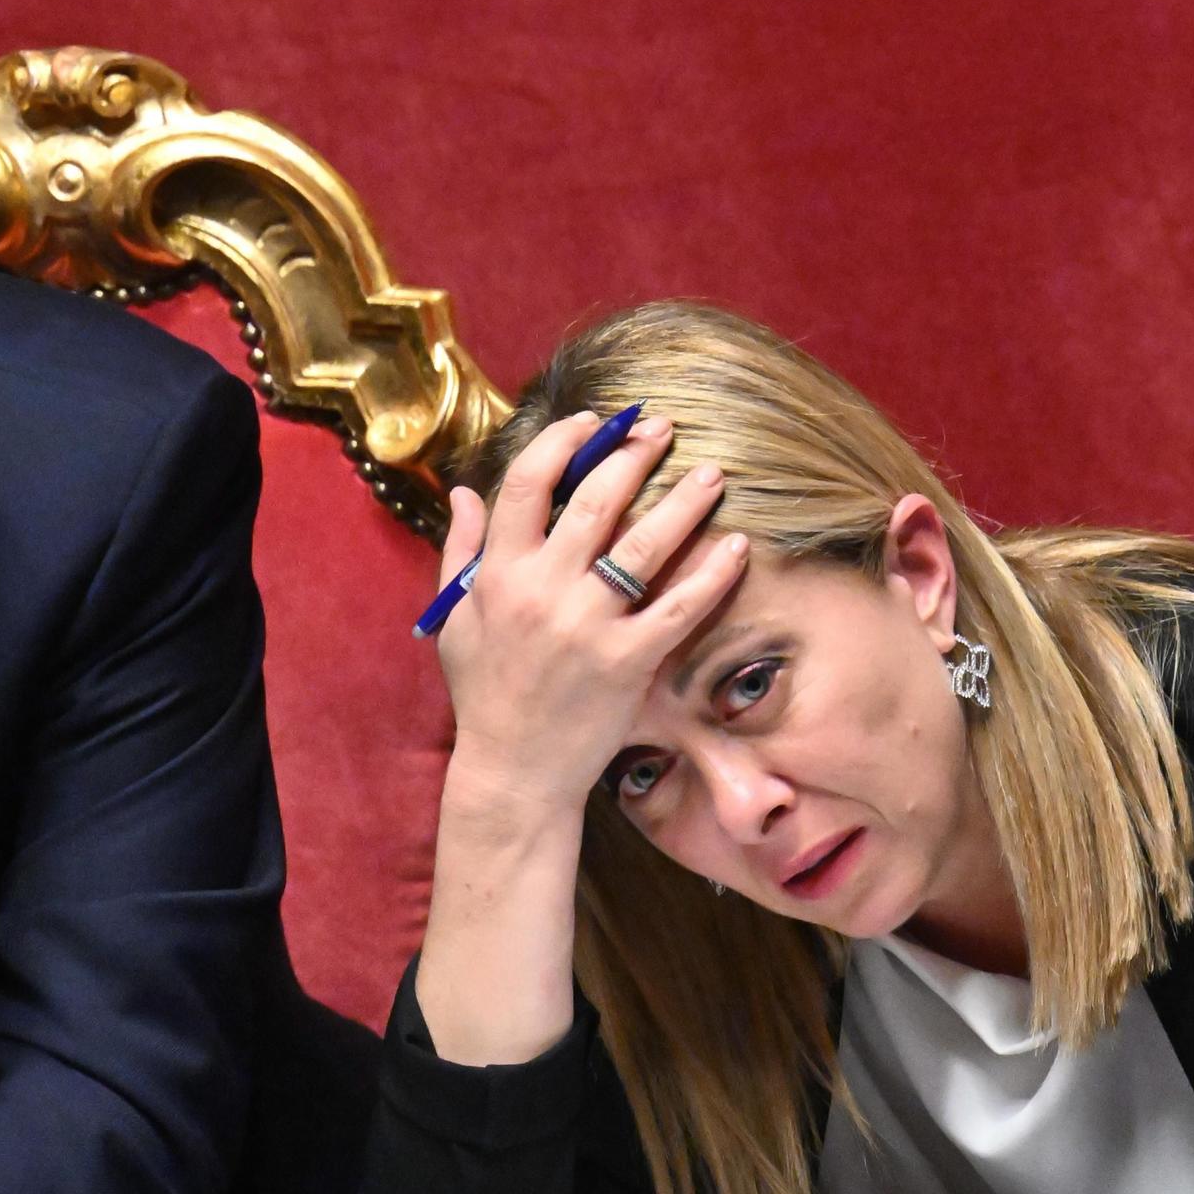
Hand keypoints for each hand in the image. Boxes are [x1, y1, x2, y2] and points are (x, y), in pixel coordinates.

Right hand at [435, 412, 745, 814]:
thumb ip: (460, 551)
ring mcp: (588, 626)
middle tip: (663, 429)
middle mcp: (542, 591)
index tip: (593, 424)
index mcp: (498, 575)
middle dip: (633, 455)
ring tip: (712, 475)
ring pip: (644, 545)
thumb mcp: (456, 619)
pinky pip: (680, 607)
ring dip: (684, 502)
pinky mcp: (628, 661)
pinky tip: (737, 547)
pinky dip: (712, 574)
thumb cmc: (485, 691)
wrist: (514, 769)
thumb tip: (462, 490)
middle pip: (594, 502)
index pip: (525, 485)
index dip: (561, 443)